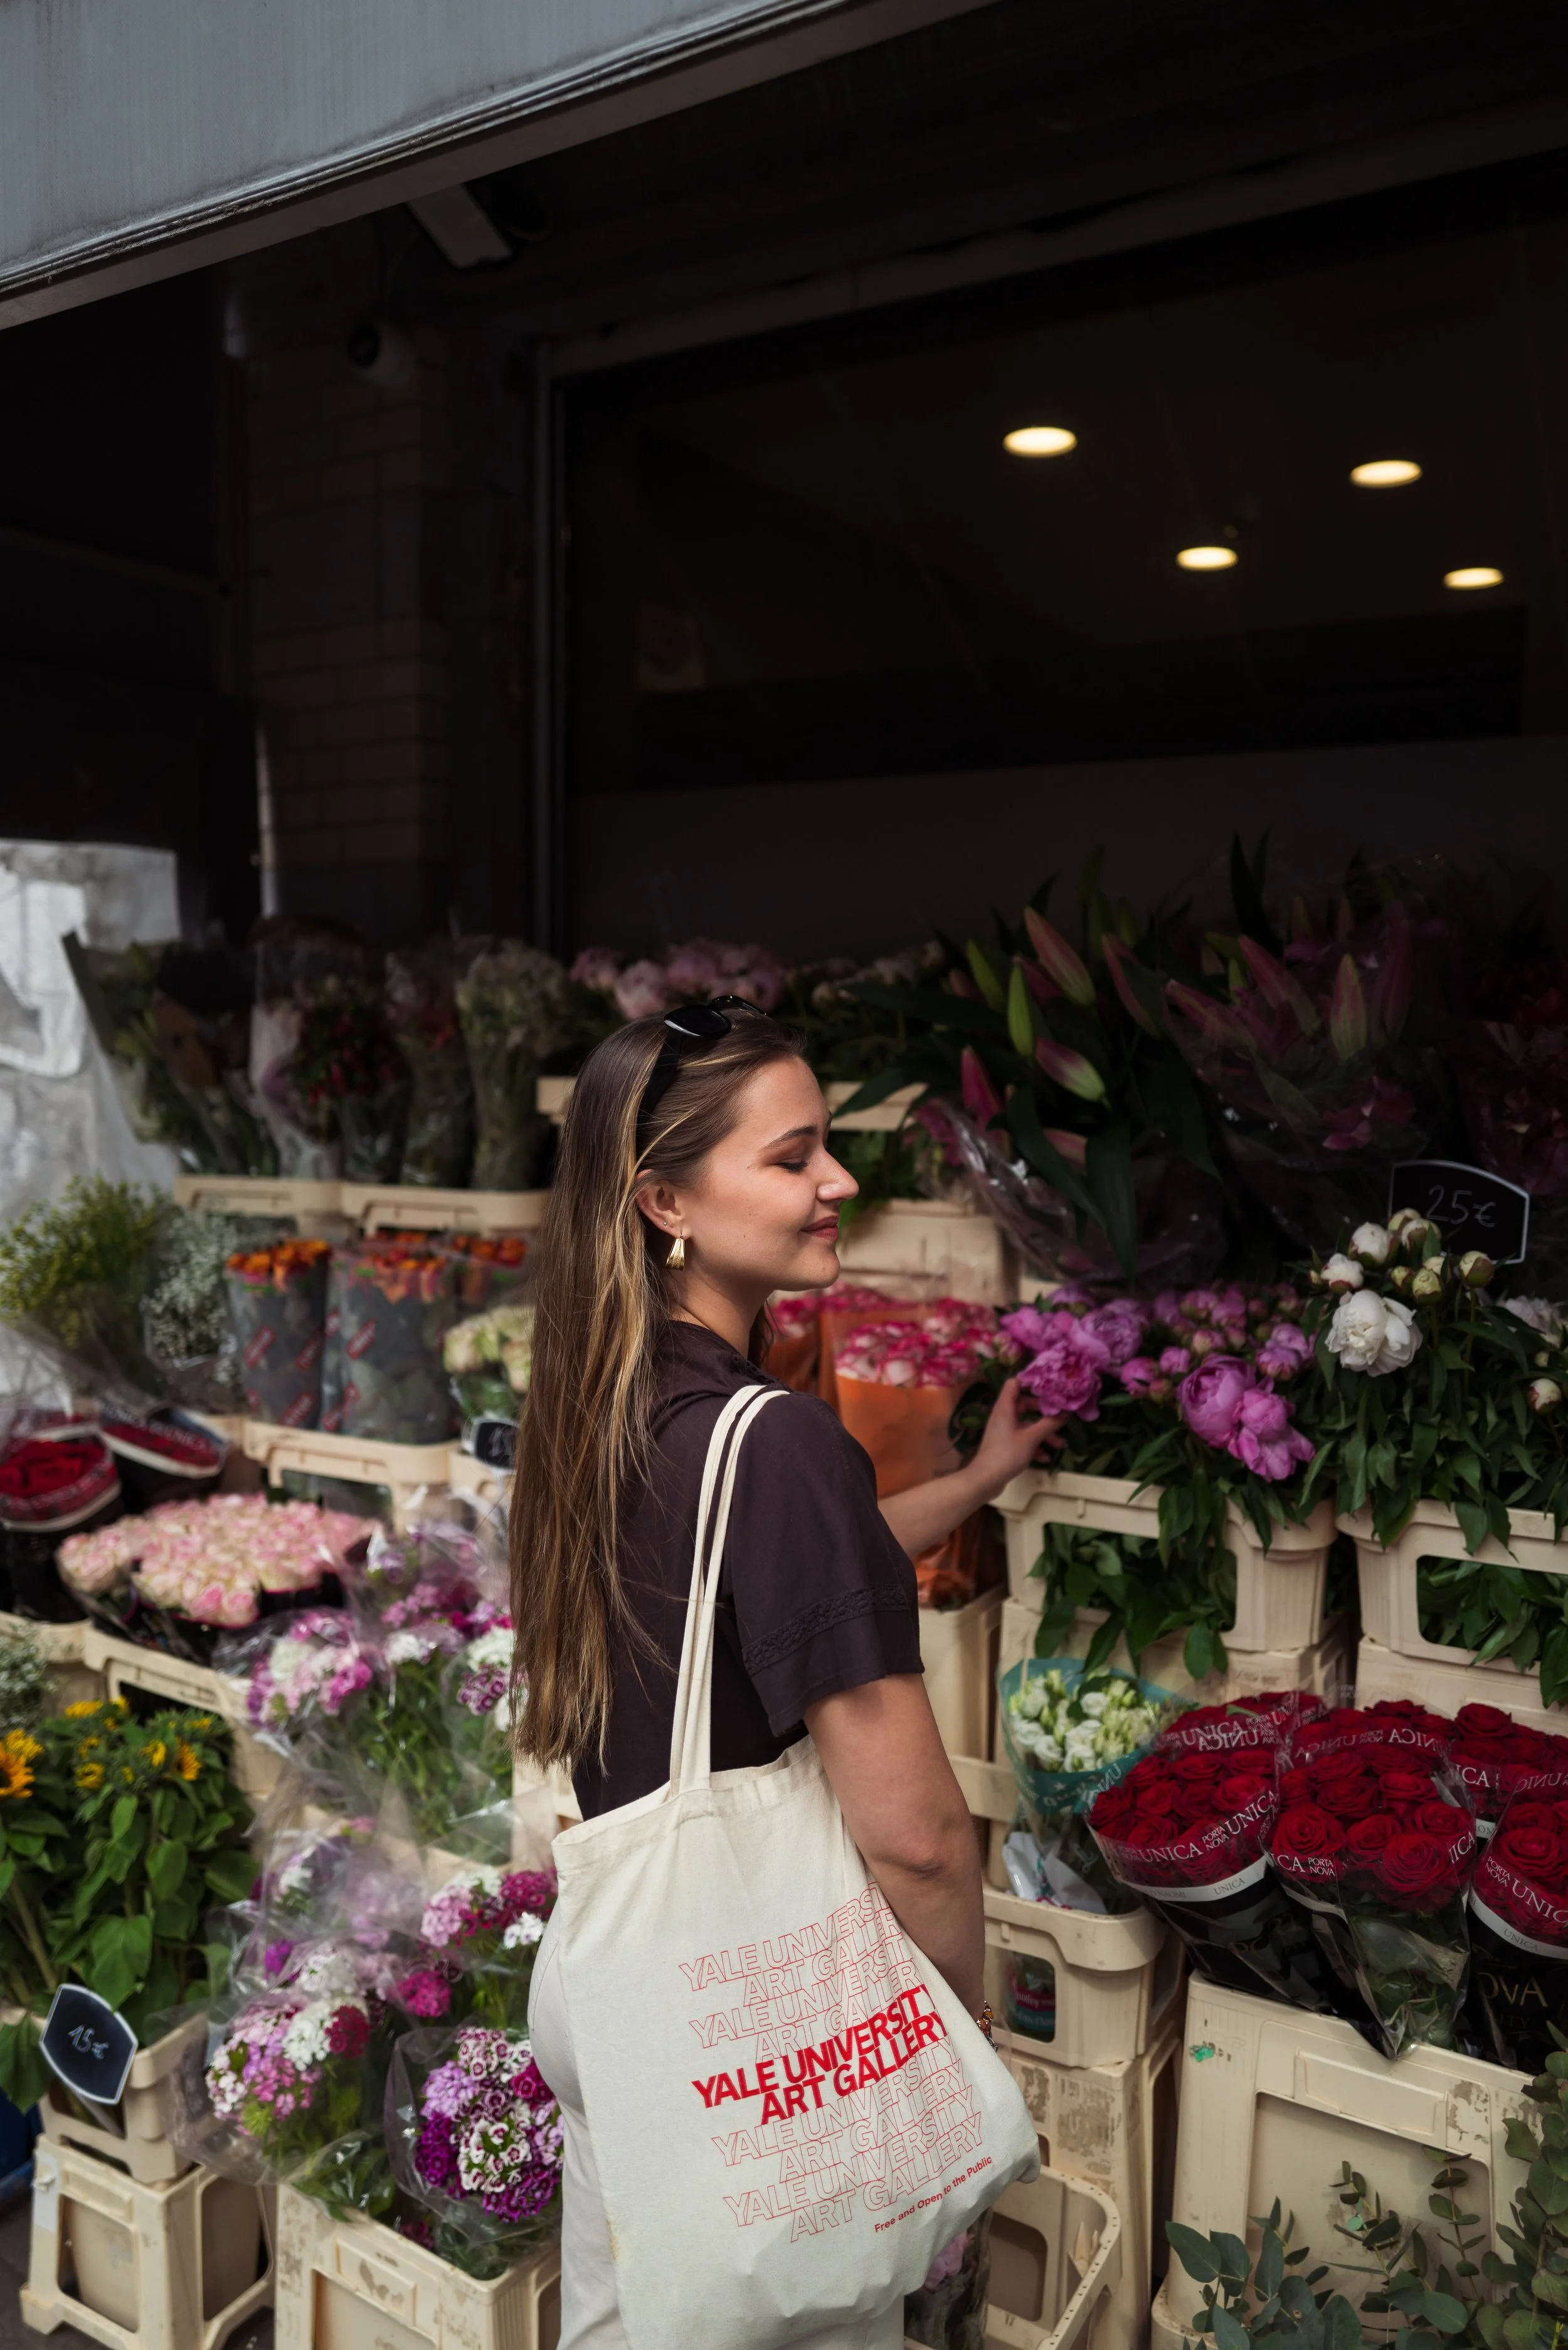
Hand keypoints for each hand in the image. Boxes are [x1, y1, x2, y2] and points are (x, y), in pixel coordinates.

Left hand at [969, 1376, 1057, 1501]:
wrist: (985, 1479)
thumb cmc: (1007, 1454)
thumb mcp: (1031, 1438)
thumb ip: (1049, 1424)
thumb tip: (1066, 1412)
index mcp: (1005, 1407)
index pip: (1015, 1383)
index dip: (1031, 1381)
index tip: (1049, 1385)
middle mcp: (1003, 1415)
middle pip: (1024, 1404)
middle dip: (1043, 1411)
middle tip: (1059, 1414)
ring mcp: (1004, 1431)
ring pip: (1026, 1424)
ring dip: (1043, 1432)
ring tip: (1060, 1444)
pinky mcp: (1005, 1445)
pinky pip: (1022, 1439)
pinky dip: (1034, 1446)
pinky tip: (1046, 1458)